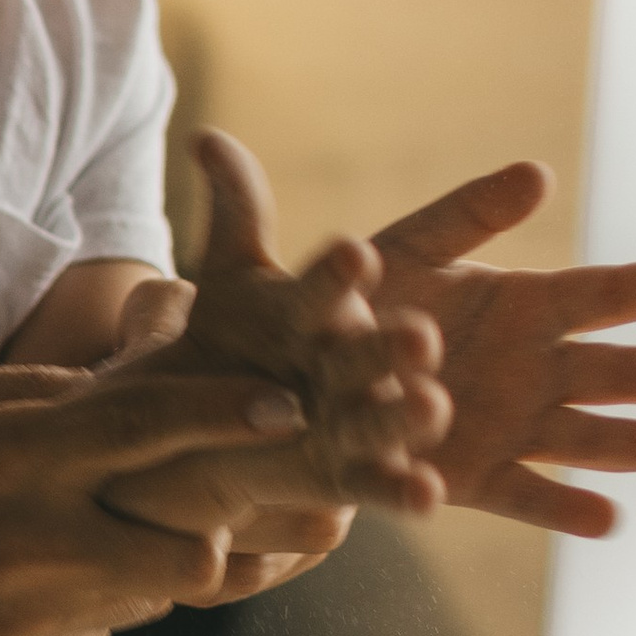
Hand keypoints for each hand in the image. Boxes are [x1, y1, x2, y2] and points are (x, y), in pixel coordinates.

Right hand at [0, 357, 318, 635]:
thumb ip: (28, 392)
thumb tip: (126, 384)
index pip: (140, 427)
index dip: (225, 413)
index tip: (288, 404)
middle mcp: (22, 543)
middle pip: (187, 544)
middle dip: (215, 519)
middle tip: (206, 494)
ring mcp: (23, 617)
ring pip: (154, 592)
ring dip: (152, 557)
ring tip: (100, 530)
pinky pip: (100, 624)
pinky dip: (89, 596)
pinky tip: (26, 577)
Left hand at [101, 130, 447, 553]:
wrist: (224, 415)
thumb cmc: (244, 333)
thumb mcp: (232, 277)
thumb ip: (234, 213)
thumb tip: (207, 138)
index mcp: (340, 296)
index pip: (344, 273)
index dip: (342, 269)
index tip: (345, 254)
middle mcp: (372, 350)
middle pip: (386, 344)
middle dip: (395, 342)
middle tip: (413, 334)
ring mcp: (377, 413)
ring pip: (400, 413)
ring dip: (413, 415)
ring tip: (428, 409)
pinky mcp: (369, 474)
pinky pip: (396, 485)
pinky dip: (411, 492)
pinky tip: (429, 498)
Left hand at [368, 162, 635, 535]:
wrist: (302, 376)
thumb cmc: (361, 303)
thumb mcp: (410, 247)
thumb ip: (467, 215)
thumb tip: (538, 173)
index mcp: (526, 308)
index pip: (608, 294)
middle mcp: (532, 371)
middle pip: (619, 374)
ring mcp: (506, 427)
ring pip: (588, 439)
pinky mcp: (468, 479)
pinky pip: (521, 496)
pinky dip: (561, 510)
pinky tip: (609, 519)